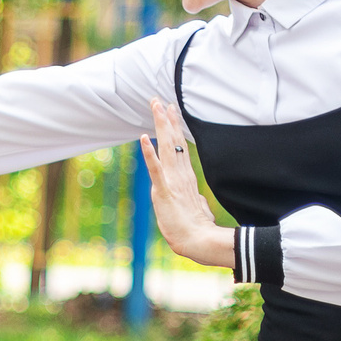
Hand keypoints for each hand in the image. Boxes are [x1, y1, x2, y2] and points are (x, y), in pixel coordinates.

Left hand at [138, 100, 235, 268]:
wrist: (197, 241)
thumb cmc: (194, 228)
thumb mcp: (193, 208)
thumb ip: (192, 199)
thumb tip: (197, 199)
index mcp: (185, 177)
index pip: (179, 147)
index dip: (174, 128)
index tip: (170, 110)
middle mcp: (179, 174)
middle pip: (173, 141)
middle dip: (166, 120)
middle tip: (159, 100)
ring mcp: (172, 181)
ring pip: (166, 148)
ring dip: (160, 127)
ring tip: (156, 107)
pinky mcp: (164, 191)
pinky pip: (155, 168)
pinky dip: (148, 153)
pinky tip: (143, 138)